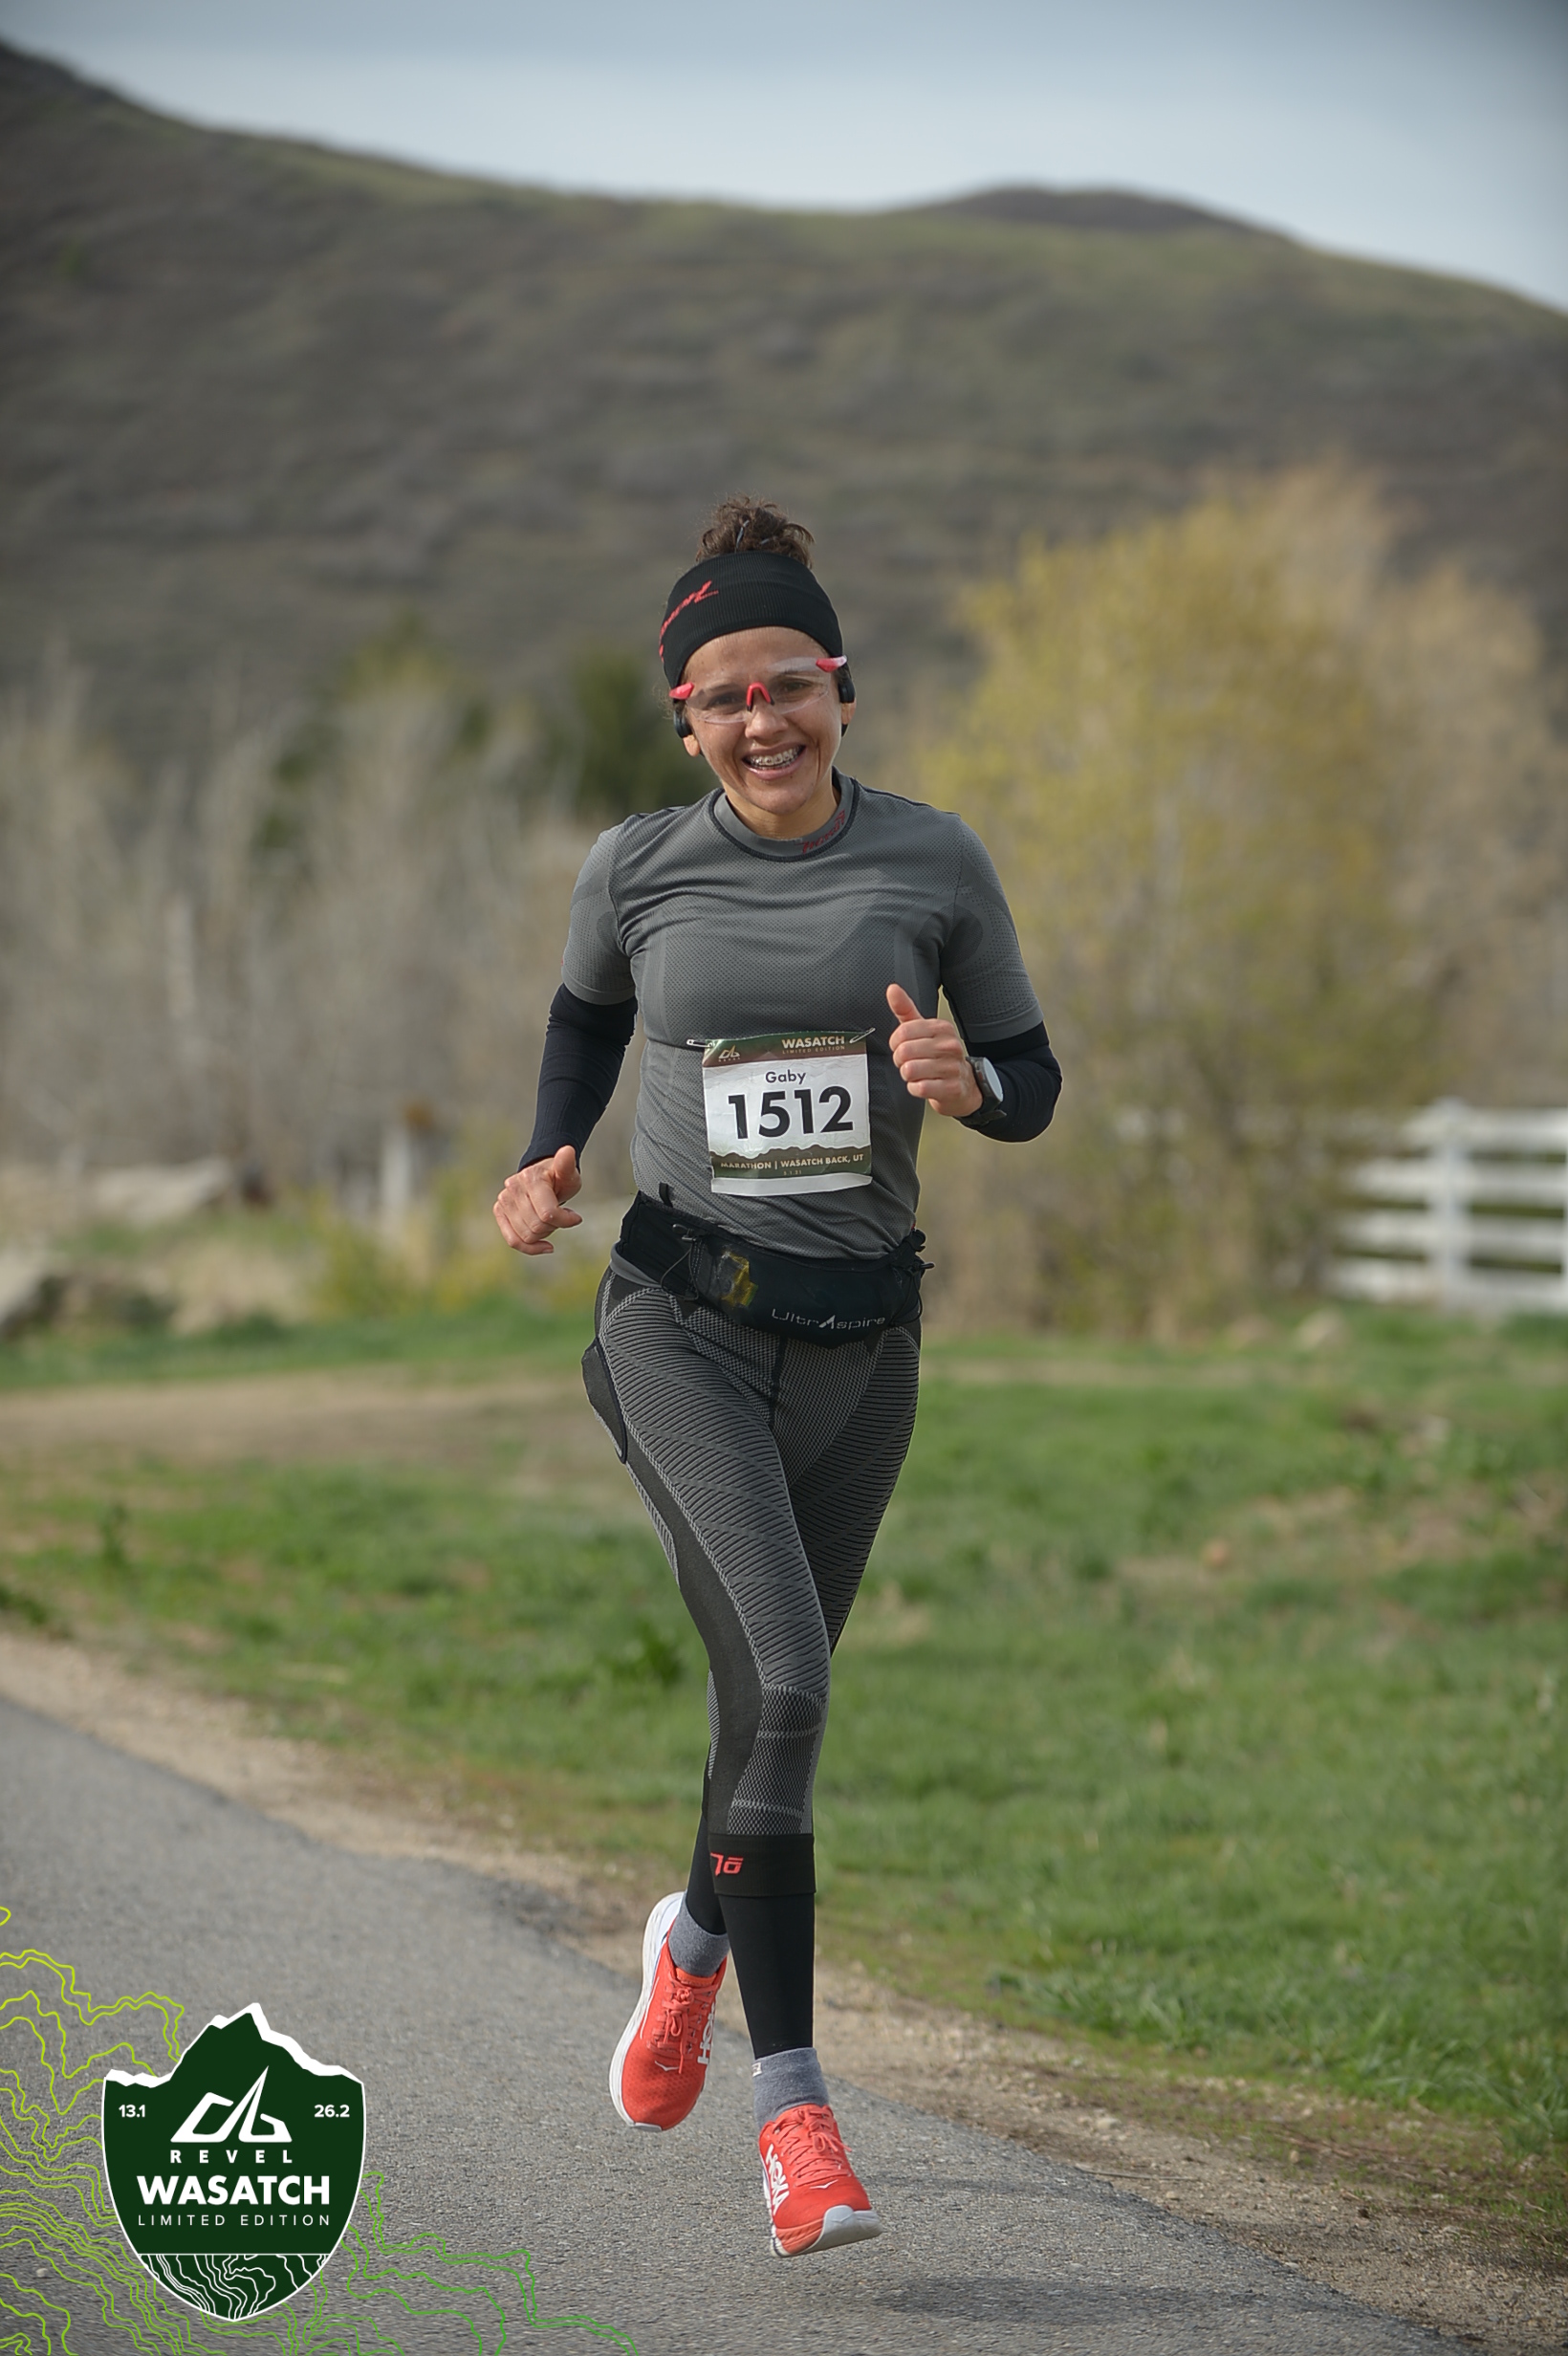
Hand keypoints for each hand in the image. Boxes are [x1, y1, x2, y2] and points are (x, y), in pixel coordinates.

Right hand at [493, 1146, 583, 1254]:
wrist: (543, 1176)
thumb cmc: (559, 1177)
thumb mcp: (568, 1172)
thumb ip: (567, 1164)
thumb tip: (567, 1151)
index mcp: (530, 1178)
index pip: (548, 1213)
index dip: (565, 1220)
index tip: (575, 1217)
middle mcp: (512, 1188)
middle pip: (537, 1227)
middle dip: (554, 1226)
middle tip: (560, 1216)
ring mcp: (503, 1200)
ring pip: (527, 1236)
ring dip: (544, 1234)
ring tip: (550, 1220)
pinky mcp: (499, 1211)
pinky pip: (513, 1240)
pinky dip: (530, 1247)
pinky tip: (545, 1246)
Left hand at [886, 983, 982, 1117]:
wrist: (963, 1085)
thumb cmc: (939, 1056)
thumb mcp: (922, 1031)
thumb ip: (905, 1010)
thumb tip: (892, 989)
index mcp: (941, 1028)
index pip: (903, 1032)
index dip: (895, 1043)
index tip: (901, 1047)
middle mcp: (950, 1045)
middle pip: (904, 1052)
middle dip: (900, 1061)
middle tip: (909, 1063)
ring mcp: (952, 1067)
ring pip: (910, 1070)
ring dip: (908, 1076)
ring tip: (918, 1074)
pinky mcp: (952, 1087)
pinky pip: (920, 1088)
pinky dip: (915, 1089)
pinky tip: (924, 1085)